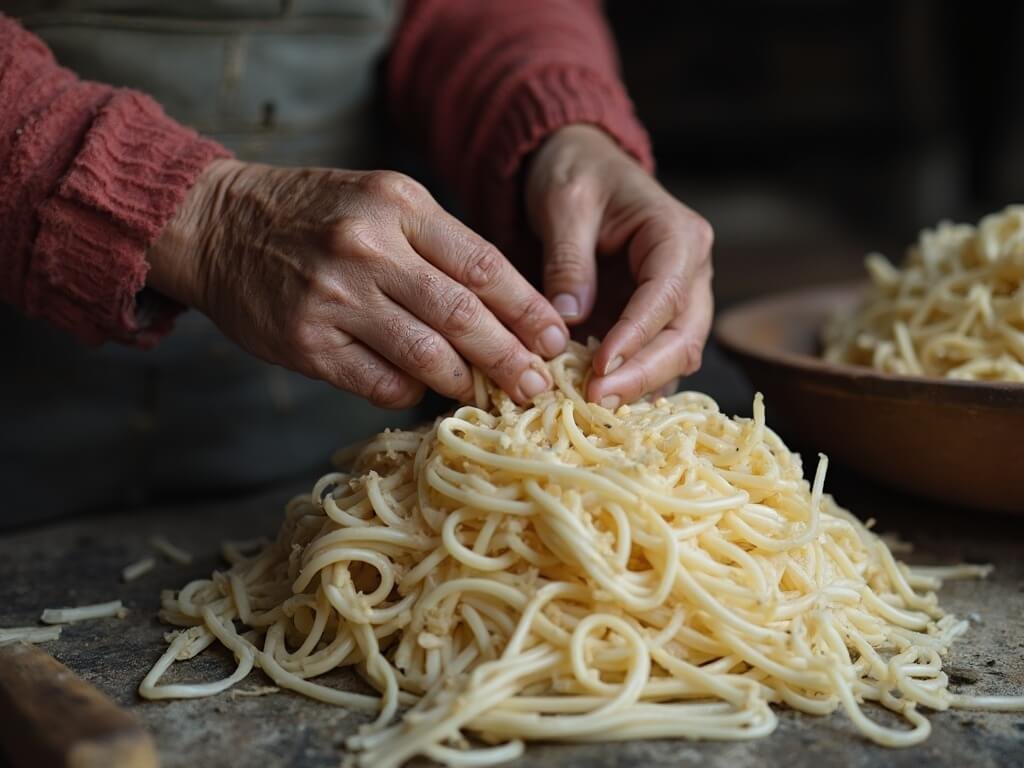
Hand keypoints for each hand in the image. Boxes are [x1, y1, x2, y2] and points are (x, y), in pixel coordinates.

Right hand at [147, 160, 568, 406]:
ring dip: (466, 381)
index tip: (556, 340)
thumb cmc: (315, 214)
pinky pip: (380, 382)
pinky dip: (411, 390)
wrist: (219, 224)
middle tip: (537, 385)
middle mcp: (369, 249)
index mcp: (399, 205)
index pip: (483, 265)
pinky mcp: (307, 343)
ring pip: (426, 355)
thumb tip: (505, 313)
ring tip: (488, 393)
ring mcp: (335, 298)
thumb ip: (439, 248)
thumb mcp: (382, 202)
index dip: (527, 309)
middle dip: (510, 357)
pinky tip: (422, 388)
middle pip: (463, 315)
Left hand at [525, 125, 713, 407]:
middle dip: (642, 375)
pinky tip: (600, 406)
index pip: (665, 295)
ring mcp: (679, 301)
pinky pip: (655, 362)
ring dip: (639, 388)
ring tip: (593, 409)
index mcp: (678, 236)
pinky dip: (632, 386)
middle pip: (683, 337)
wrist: (581, 166)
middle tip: (595, 400)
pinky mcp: (656, 322)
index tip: (600, 368)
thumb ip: (569, 260)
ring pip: (676, 357)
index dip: (635, 337)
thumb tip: (569, 319)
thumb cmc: (576, 174)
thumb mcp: (564, 204)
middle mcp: (691, 273)